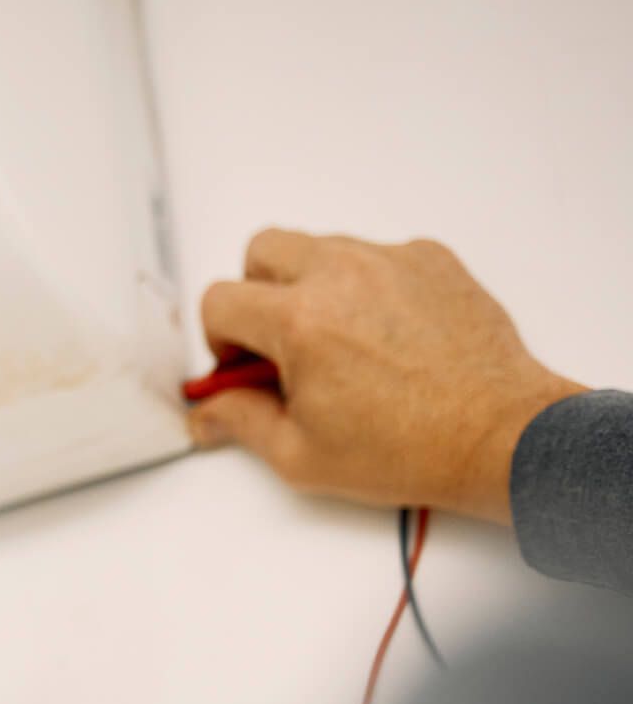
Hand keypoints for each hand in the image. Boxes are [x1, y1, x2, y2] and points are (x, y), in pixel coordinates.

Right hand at [189, 230, 584, 522]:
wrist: (499, 436)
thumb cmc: (407, 449)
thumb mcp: (300, 455)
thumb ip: (240, 421)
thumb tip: (205, 412)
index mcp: (299, 321)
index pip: (220, 300)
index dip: (221, 339)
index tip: (243, 367)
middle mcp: (342, 274)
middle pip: (263, 249)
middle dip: (257, 293)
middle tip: (280, 341)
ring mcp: (391, 260)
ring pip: (321, 248)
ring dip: (313, 286)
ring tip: (342, 342)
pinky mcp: (432, 259)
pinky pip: (378, 255)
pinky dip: (369, 286)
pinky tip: (388, 335)